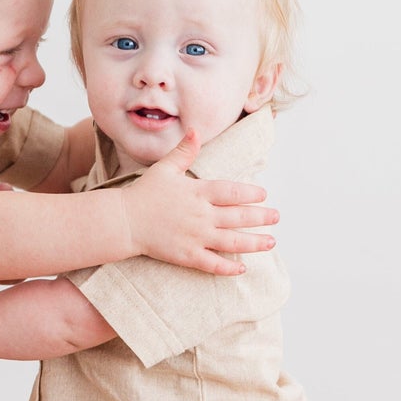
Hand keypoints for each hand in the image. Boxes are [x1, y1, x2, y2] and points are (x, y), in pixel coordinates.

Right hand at [119, 129, 277, 275]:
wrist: (124, 221)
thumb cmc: (144, 193)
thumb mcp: (165, 168)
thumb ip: (184, 151)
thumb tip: (196, 131)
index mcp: (198, 192)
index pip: (232, 192)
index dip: (251, 194)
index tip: (264, 195)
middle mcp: (201, 215)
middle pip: (239, 217)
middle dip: (261, 217)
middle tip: (276, 217)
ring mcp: (195, 237)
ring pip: (232, 241)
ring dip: (254, 242)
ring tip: (270, 241)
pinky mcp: (187, 256)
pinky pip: (212, 264)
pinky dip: (228, 268)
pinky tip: (242, 269)